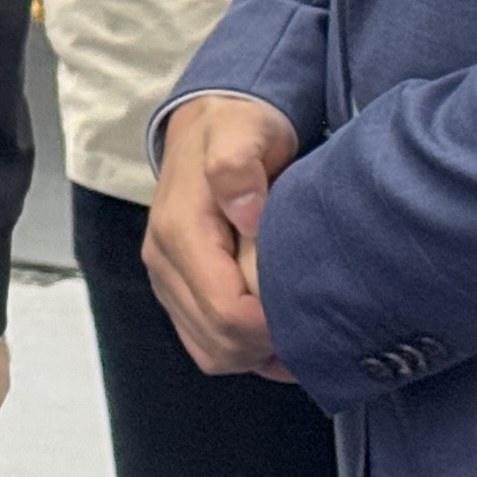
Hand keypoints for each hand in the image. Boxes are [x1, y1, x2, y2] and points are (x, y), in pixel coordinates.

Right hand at [145, 93, 299, 379]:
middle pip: (216, 341)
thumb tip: (245, 210)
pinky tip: (275, 333)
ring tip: (295, 330)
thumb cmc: (237, 128)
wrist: (210, 123)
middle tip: (312, 326)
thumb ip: (238, 165)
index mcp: (178, 231)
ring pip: (208, 350)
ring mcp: (167, 277)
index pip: (224, 311)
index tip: (309, 314)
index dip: (270, 327)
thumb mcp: (244, 129)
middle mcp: (163, 259)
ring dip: (253, 353)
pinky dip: (242, 350)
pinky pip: (204, 342)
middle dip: (266, 346)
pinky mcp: (176, 287)